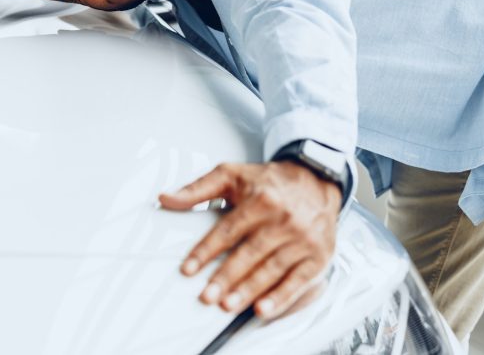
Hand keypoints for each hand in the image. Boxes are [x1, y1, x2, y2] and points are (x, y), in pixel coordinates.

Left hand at [158, 161, 340, 319]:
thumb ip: (197, 189)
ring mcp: (302, 239)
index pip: (228, 230)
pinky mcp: (317, 256)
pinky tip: (263, 309)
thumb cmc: (270, 182)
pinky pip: (298, 281)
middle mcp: (283, 219)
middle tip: (208, 295)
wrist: (315, 180)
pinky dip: (281, 298)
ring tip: (228, 304)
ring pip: (271, 269)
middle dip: (227, 276)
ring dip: (249, 290)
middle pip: (250, 252)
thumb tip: (166, 198)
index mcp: (261, 199)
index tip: (189, 268)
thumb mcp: (231, 175)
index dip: (206, 250)